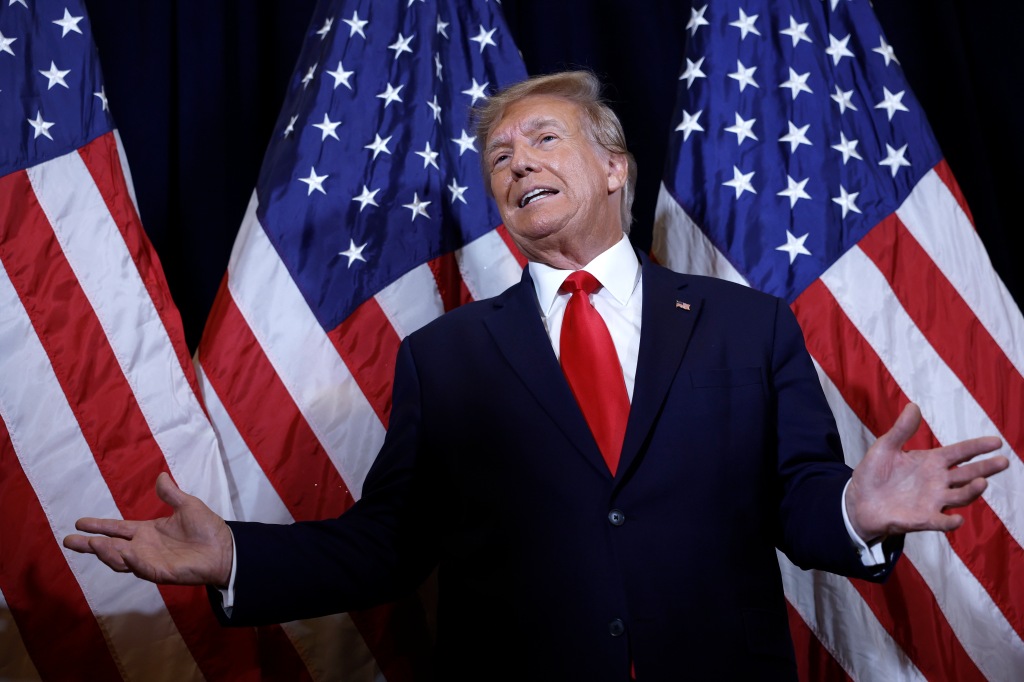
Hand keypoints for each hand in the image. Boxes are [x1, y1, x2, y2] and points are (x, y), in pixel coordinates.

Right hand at [63, 472, 232, 586]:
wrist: (225, 548)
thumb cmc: (207, 528)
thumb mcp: (187, 505)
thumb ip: (171, 494)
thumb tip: (161, 476)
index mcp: (148, 532)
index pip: (117, 529)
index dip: (99, 525)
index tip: (79, 522)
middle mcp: (144, 548)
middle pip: (110, 547)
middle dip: (89, 545)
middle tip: (68, 540)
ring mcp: (150, 561)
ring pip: (120, 559)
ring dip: (105, 552)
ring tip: (91, 543)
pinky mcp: (160, 572)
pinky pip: (140, 567)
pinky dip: (130, 561)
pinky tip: (122, 552)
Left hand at [846, 403, 1007, 542]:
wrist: (858, 500)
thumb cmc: (874, 473)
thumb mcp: (886, 447)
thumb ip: (902, 429)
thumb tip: (913, 406)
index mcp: (931, 461)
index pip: (960, 452)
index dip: (977, 447)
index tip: (996, 442)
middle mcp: (937, 481)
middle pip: (967, 474)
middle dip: (986, 468)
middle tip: (1003, 462)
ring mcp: (932, 501)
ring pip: (960, 496)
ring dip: (971, 491)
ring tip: (981, 483)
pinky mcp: (922, 519)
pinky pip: (940, 521)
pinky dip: (949, 521)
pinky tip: (956, 519)